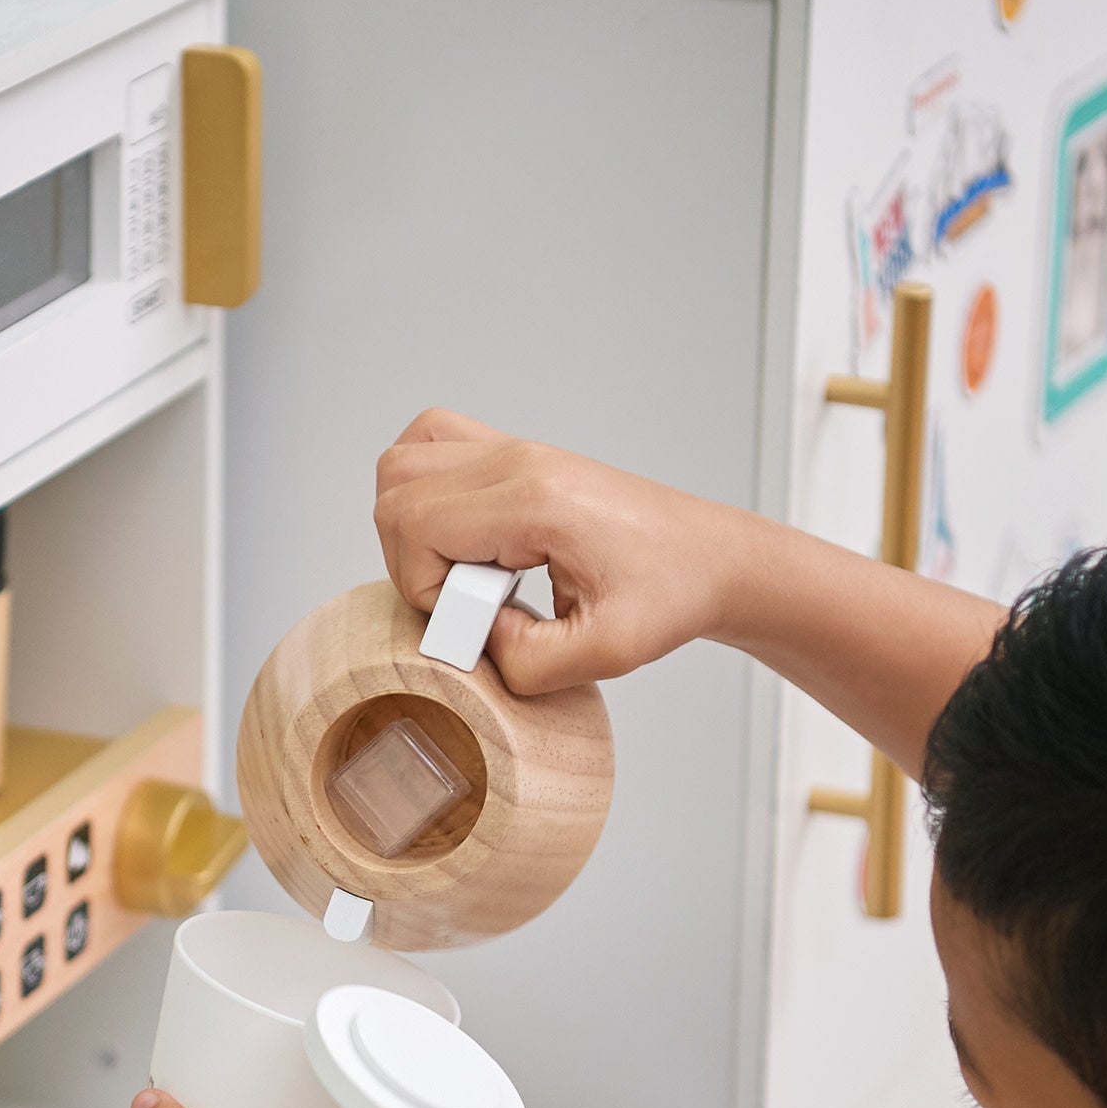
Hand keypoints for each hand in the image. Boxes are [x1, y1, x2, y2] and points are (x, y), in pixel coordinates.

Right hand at [373, 407, 735, 693]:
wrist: (710, 559)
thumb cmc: (670, 592)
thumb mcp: (605, 651)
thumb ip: (525, 661)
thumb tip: (474, 639)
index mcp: (536, 499)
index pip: (415, 524)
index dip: (423, 587)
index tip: (478, 619)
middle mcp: (518, 461)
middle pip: (396, 488)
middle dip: (408, 560)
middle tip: (466, 599)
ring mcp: (514, 449)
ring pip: (402, 464)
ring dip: (409, 526)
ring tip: (462, 571)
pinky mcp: (515, 455)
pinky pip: (432, 447)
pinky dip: (423, 494)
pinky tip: (462, 540)